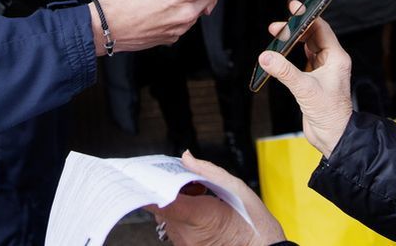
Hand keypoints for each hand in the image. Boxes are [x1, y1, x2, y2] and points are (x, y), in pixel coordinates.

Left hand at [147, 150, 284, 245]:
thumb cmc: (253, 226)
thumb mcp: (237, 189)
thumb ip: (207, 171)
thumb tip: (186, 158)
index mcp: (200, 216)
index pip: (162, 201)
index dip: (149, 186)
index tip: (142, 174)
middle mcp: (187, 234)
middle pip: (162, 204)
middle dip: (169, 187)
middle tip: (190, 180)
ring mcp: (185, 244)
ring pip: (167, 215)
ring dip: (176, 200)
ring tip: (201, 194)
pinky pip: (175, 226)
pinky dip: (182, 213)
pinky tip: (200, 208)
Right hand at [260, 7, 352, 157]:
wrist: (333, 138)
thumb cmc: (330, 115)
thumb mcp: (305, 89)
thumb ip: (284, 71)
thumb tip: (266, 57)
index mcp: (336, 58)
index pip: (321, 29)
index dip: (307, 16)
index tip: (294, 8)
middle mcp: (331, 61)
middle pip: (312, 35)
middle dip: (295, 29)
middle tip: (277, 27)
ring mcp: (323, 70)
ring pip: (306, 47)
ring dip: (292, 41)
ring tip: (276, 36)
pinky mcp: (314, 80)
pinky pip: (301, 60)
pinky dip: (290, 55)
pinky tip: (280, 54)